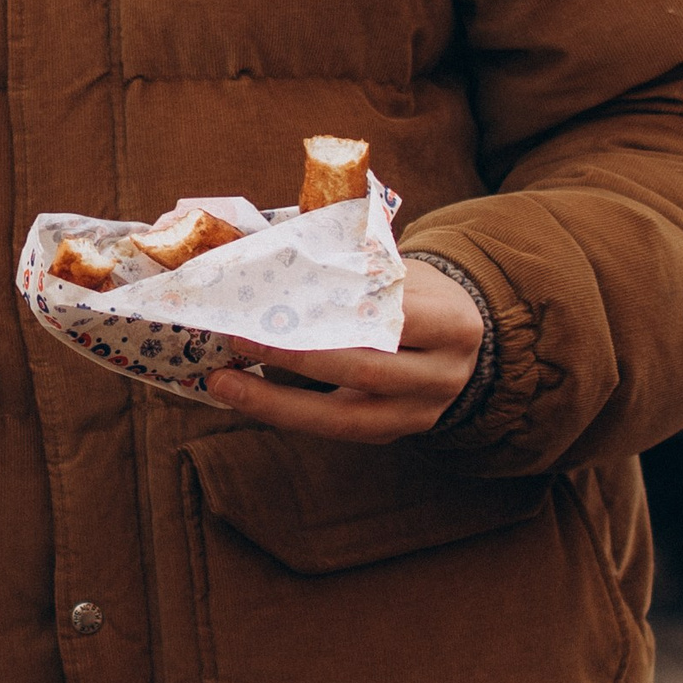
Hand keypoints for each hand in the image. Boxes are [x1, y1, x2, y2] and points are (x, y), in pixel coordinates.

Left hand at [205, 258, 485, 442]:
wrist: (458, 336)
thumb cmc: (410, 292)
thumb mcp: (396, 270)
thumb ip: (350, 267)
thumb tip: (262, 249)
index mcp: (450, 322)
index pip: (391, 318)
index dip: (334, 312)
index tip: (278, 300)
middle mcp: (443, 375)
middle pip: (364, 369)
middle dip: (295, 356)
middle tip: (236, 335)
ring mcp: (421, 412)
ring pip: (345, 417)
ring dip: (277, 400)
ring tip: (224, 380)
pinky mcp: (393, 433)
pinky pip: (335, 430)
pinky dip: (287, 414)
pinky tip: (246, 397)